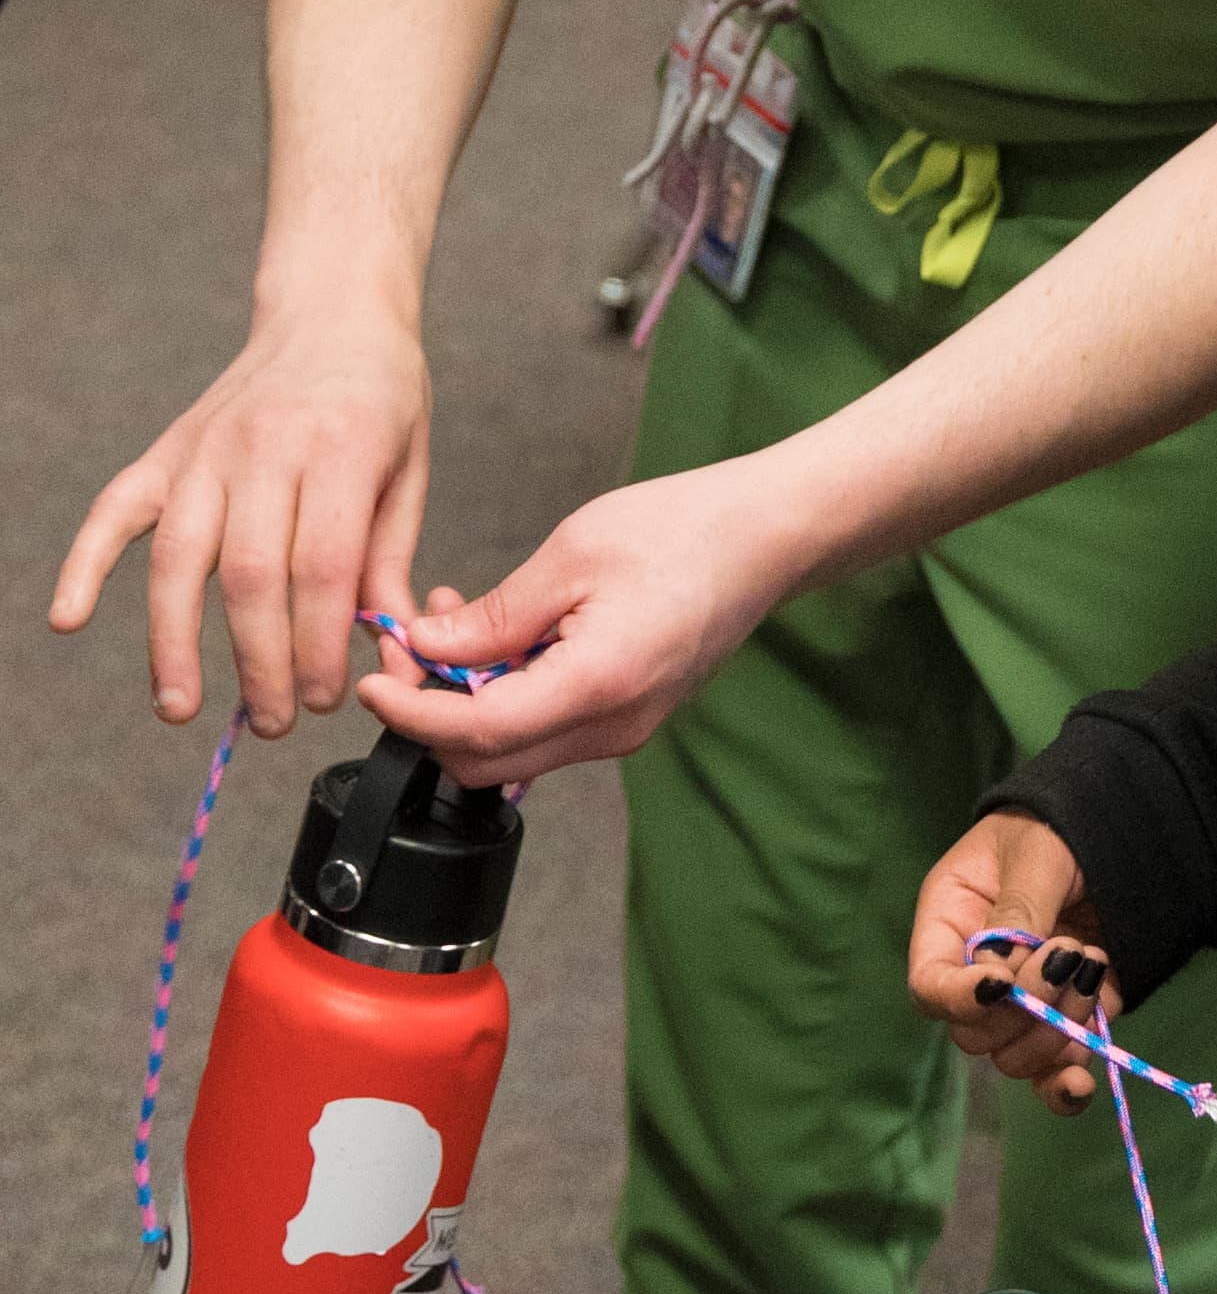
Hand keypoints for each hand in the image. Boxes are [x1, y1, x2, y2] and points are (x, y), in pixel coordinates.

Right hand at [51, 300, 432, 736]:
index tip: (326, 697)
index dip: (320, 645)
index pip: (320, 567)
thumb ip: (388, 562)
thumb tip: (388, 653)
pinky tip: (69, 619)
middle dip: (261, 662)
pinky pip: (115, 511)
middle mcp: (263, 446)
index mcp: (339, 448)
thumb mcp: (409, 471)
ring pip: (180, 557)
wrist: (332, 311)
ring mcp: (205, 447)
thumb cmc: (381, 398)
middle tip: (277, 719)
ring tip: (181, 707)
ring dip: (175, 642)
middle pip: (249, 574)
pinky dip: (86, 564)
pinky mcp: (167, 451)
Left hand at [351, 457, 797, 782]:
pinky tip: (497, 642)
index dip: (409, 713)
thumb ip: (494, 615)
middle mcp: (612, 727)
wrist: (766, 538)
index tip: (372, 683)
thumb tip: (428, 646)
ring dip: (464, 704)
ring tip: (451, 627)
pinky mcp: (627, 717)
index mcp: (596, 684)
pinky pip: (546, 729)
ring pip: (513, 750)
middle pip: (485, 760)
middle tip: (405, 646)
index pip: (474, 732)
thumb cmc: (685, 532)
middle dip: (428, 713)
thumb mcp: (572, 554)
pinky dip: (504, 698)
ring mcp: (623, 729)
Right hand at [909, 817, 1112, 1113]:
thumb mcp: (1036, 853)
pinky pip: (1057, 1067)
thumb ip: (1018, 909)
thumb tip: (999, 972)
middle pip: (974, 1033)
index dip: (957, 999)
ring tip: (1091, 964)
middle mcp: (979, 974)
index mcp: (951, 924)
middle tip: (1068, 953)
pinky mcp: (1069, 1015)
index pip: (930, 985)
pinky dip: (1067, 1078)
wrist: (1118, 823)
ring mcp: (1025, 1001)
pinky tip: (1084, 1070)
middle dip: (1022, 1010)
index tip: (999, 987)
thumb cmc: (1058, 826)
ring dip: (1055, 1029)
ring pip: (1015, 1055)